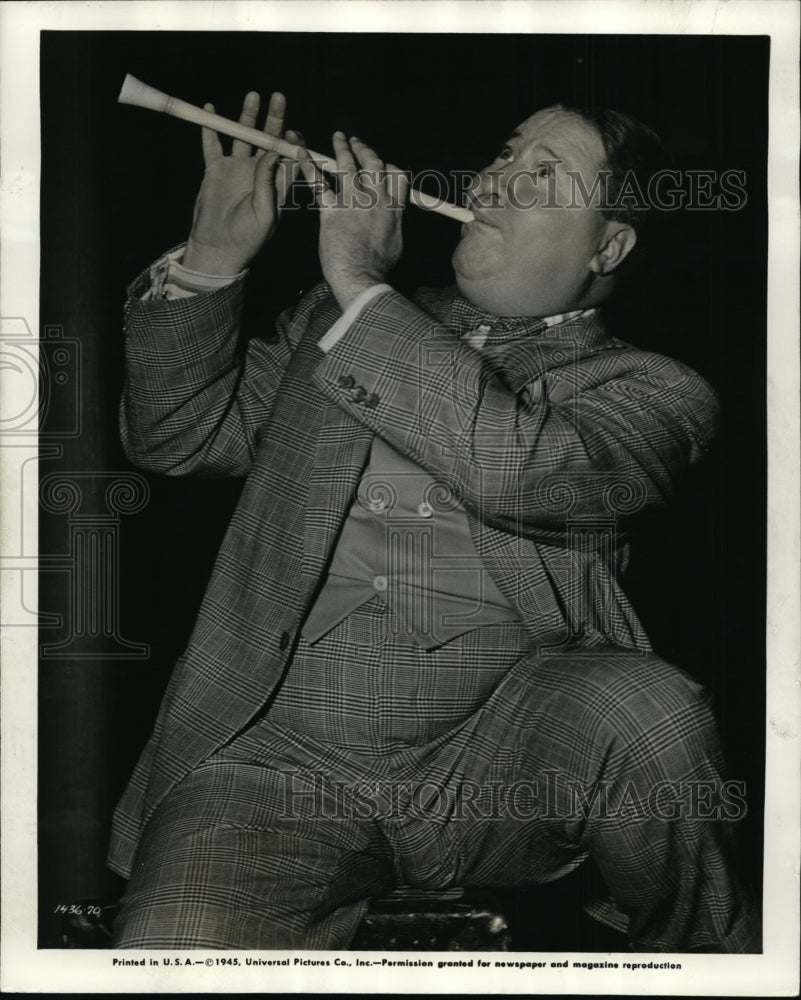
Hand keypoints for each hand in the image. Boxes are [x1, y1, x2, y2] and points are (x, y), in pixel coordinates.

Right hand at [183, 91, 300, 274]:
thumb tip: (274, 152)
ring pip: (244, 137)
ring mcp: (237, 170)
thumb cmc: (248, 239)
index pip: (288, 157)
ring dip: (248, 117)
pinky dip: (211, 127)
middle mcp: (259, 173)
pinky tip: (210, 109)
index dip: (292, 142)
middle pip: (268, 140)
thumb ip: (268, 183)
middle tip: (278, 98)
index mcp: (276, 185)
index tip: (292, 132)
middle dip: (274, 119)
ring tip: (253, 96)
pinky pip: (213, 144)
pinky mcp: (216, 170)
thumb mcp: (264, 213)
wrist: (217, 249)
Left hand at [298, 133, 408, 308]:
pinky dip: (308, 165)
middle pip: (373, 163)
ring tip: (338, 137)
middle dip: (364, 149)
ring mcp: (353, 203)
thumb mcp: (395, 243)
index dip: (388, 165)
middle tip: (356, 142)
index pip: (396, 175)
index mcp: (393, 209)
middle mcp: (375, 200)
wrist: (362, 279)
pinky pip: (318, 182)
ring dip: (342, 147)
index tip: (380, 164)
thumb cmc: (377, 269)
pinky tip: (301, 153)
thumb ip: (393, 224)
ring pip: (348, 165)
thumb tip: (393, 219)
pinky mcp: (331, 210)